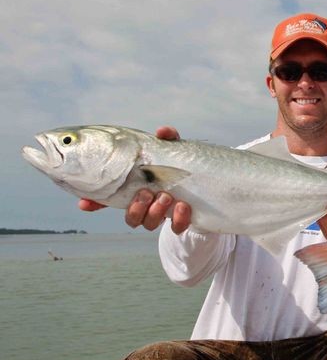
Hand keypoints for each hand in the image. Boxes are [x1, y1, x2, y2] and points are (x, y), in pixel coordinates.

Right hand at [78, 126, 192, 233]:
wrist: (207, 184)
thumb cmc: (182, 164)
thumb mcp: (172, 149)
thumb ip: (166, 139)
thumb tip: (162, 131)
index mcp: (137, 188)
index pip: (109, 198)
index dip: (95, 202)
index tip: (85, 204)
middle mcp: (148, 205)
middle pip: (131, 217)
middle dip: (136, 208)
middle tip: (146, 192)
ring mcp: (164, 214)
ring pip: (149, 224)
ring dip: (154, 212)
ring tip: (165, 196)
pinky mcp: (183, 221)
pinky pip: (177, 228)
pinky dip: (178, 219)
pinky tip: (182, 206)